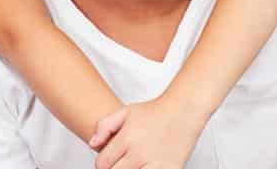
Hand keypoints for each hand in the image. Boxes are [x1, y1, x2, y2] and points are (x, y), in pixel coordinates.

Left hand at [89, 96, 206, 168]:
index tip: (110, 160)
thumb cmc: (155, 112)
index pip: (102, 164)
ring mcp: (156, 164)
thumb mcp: (126, 112)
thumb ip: (104, 126)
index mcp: (127, 139)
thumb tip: (92, 144)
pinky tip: (146, 165)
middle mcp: (140, 154)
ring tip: (134, 163)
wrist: (184, 112)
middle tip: (123, 162)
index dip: (103, 164)